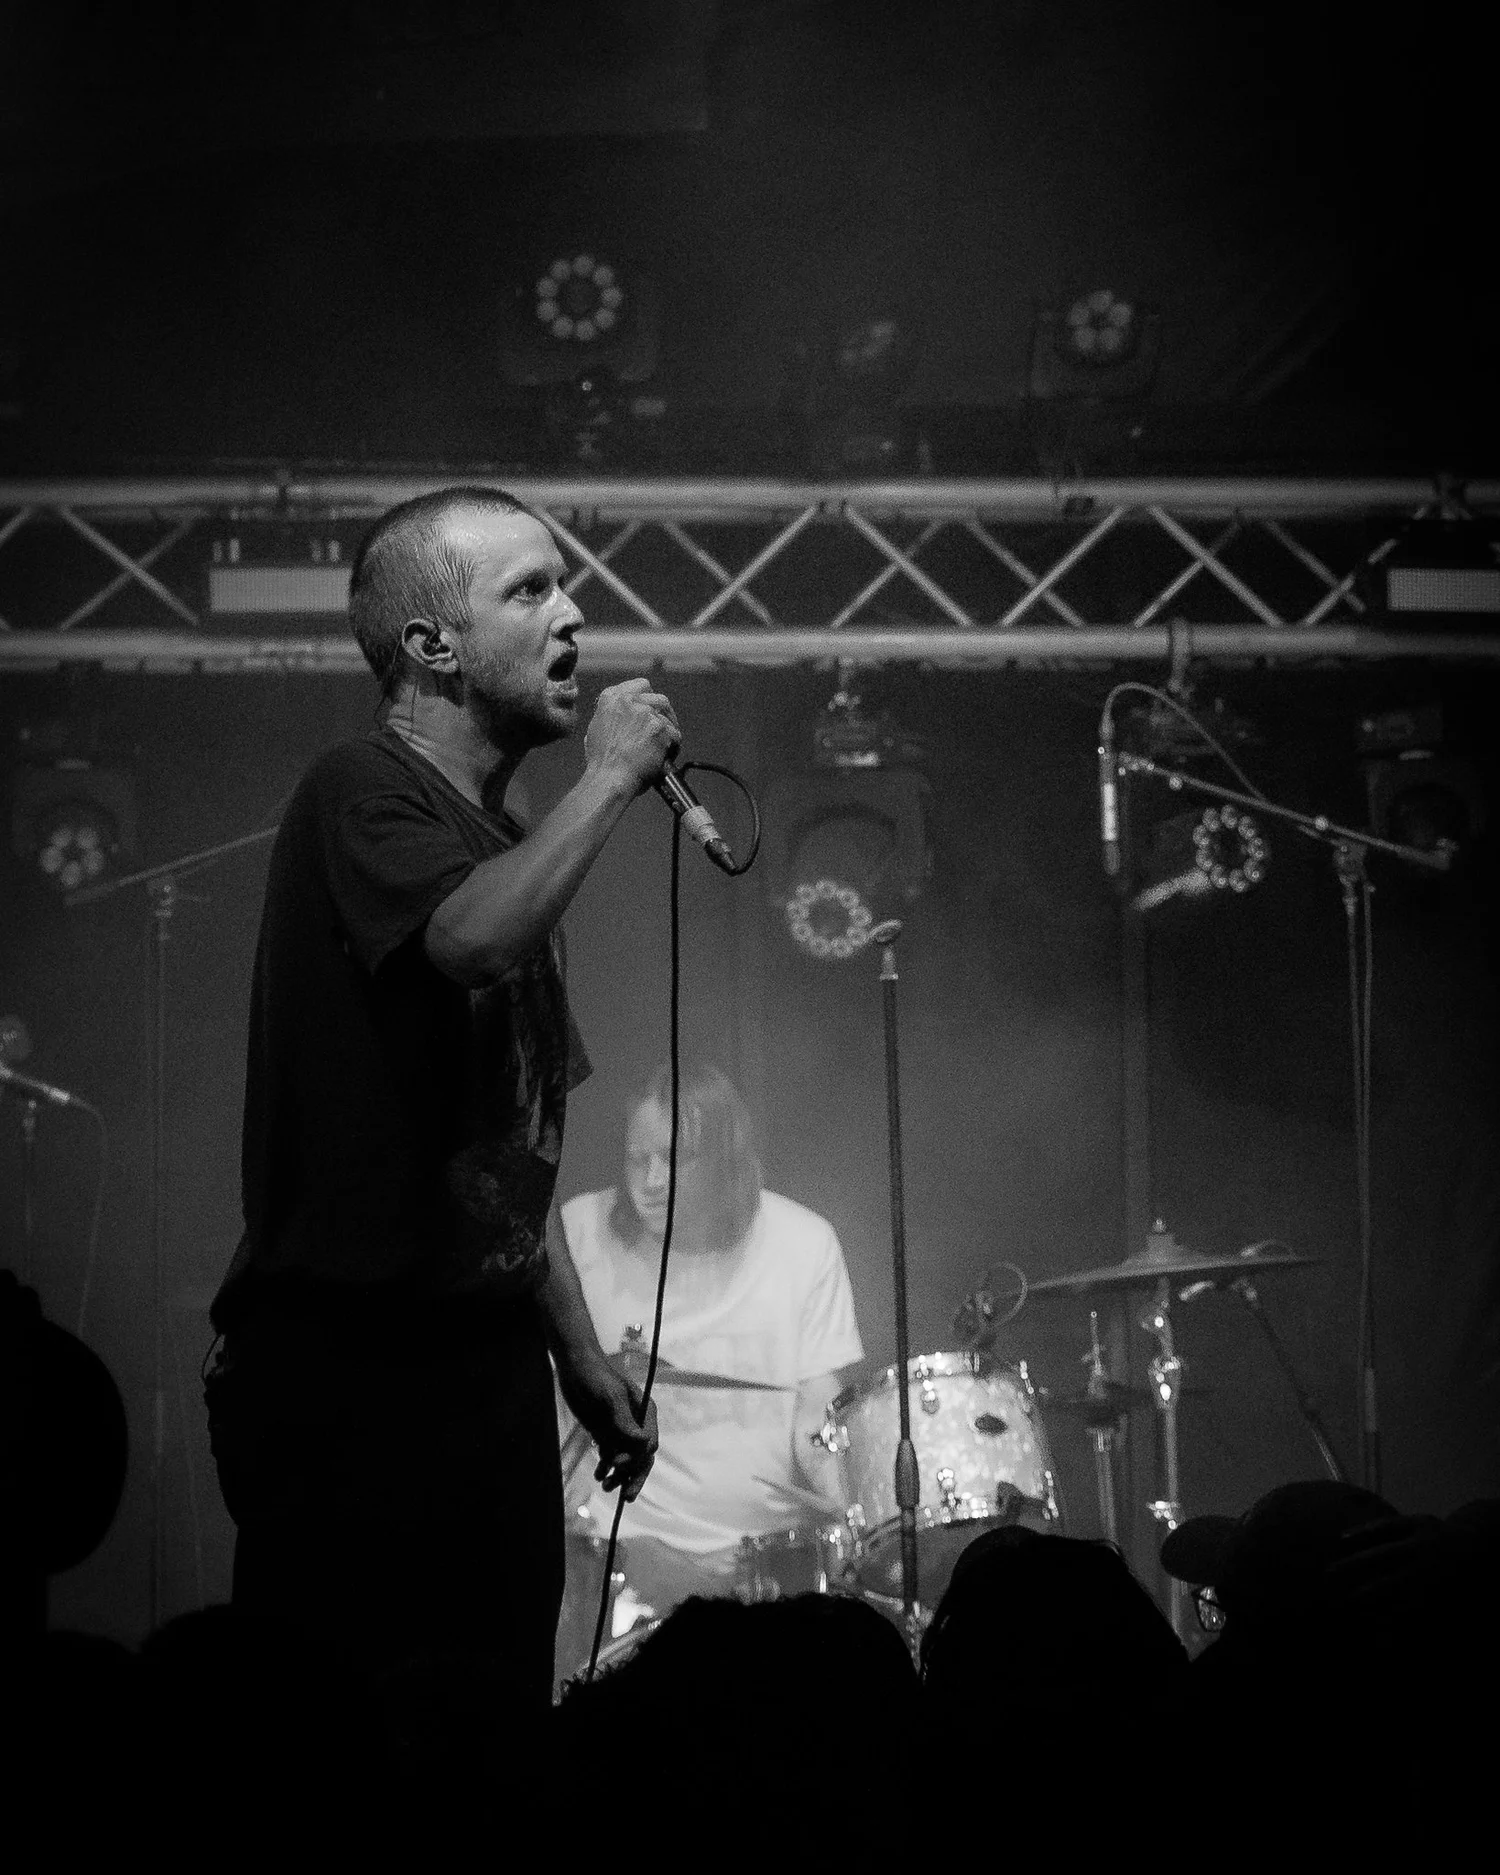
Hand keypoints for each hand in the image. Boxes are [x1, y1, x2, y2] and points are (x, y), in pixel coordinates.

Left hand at [556, 1350, 658, 1501]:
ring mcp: (620, 1429)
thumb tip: (645, 1443)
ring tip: (604, 1485)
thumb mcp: (610, 1396)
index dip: (636, 1459)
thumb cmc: (596, 1375)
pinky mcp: (606, 1432)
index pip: (648, 1444)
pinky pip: (610, 1454)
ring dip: (618, 1475)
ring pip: (625, 1459)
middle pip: (640, 1457)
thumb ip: (625, 1421)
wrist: (575, 1367)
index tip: (618, 1464)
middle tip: (626, 1497)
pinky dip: (606, 1467)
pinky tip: (598, 1475)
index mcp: (645, 1412)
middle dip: (633, 1477)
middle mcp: (636, 1423)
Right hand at [584, 677, 680, 796]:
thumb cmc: (602, 762)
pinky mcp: (659, 728)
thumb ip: (612, 716)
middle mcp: (628, 700)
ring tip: (666, 743)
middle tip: (662, 726)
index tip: (651, 707)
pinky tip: (666, 755)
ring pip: (667, 715)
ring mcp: (645, 713)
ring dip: (669, 727)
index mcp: (611, 698)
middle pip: (657, 697)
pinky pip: (674, 734)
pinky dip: (673, 746)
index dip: (648, 697)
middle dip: (662, 711)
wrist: (610, 778)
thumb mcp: (596, 729)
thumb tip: (623, 716)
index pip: (640, 685)